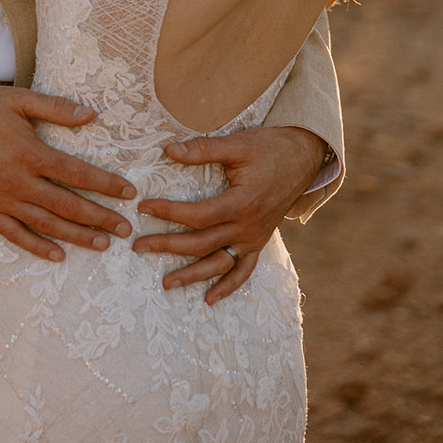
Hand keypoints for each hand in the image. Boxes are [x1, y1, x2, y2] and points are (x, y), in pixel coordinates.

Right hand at [0, 85, 136, 261]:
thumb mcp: (19, 99)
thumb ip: (55, 108)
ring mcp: (1, 199)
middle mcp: (18, 181)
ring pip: (45, 225)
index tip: (128, 193)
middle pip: (67, 205)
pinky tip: (58, 255)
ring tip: (102, 243)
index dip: (105, 184)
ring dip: (76, 236)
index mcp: (29, 152)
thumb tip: (91, 115)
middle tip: (125, 228)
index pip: (76, 173)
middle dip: (99, 217)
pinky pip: (14, 235)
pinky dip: (37, 247)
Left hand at [132, 126, 328, 304]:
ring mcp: (255, 238)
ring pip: (219, 264)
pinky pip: (244, 271)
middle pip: (202, 243)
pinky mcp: (259, 242)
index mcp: (242, 202)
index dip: (169, 212)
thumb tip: (169, 150)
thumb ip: (203, 149)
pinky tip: (209, 299)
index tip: (143, 207)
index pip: (198, 215)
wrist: (302, 158)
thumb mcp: (237, 143)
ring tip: (166, 282)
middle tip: (139, 246)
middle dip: (168, 246)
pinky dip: (228, 287)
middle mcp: (248, 227)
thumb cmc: (268, 147)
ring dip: (192, 275)